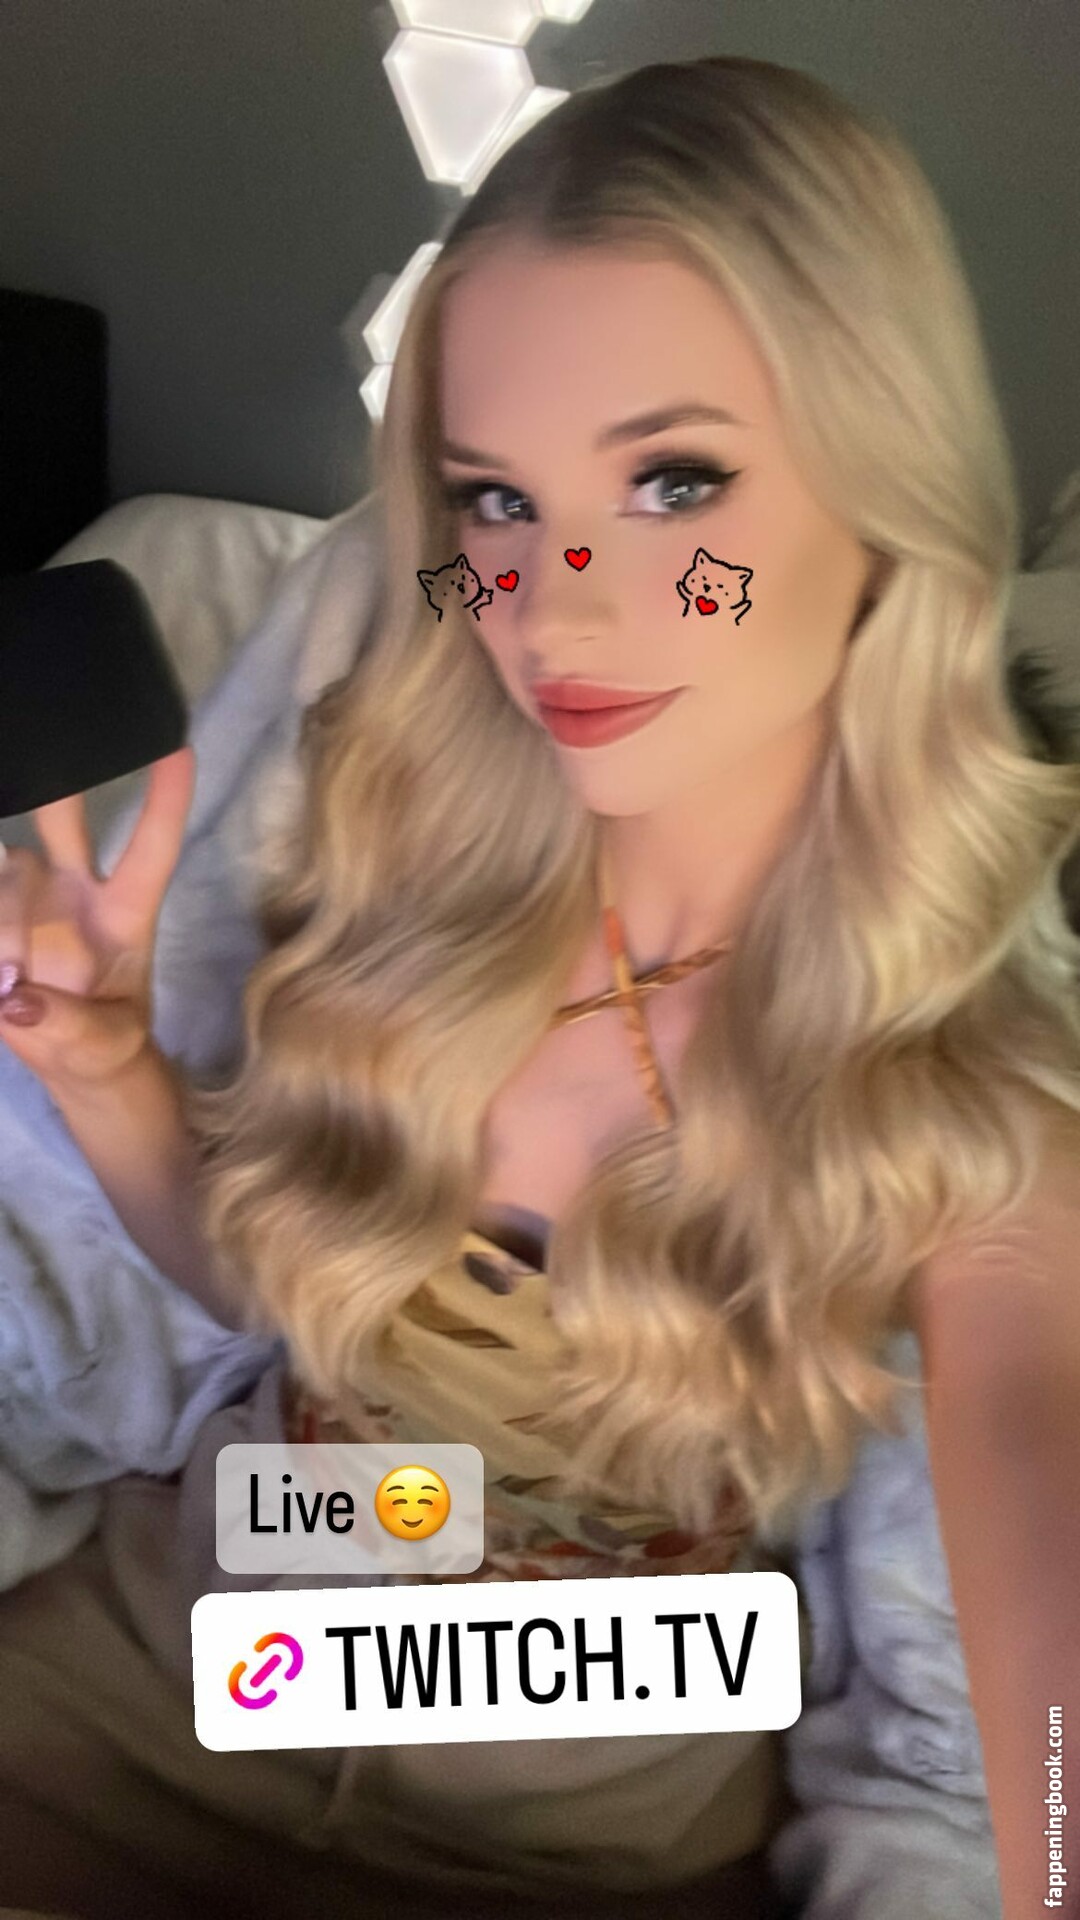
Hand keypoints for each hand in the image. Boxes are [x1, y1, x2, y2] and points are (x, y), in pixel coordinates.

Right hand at [0, 746, 195, 1100]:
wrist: (73, 1061)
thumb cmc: (106, 1044)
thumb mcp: (104, 1046)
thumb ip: (70, 1027)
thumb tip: (18, 1003)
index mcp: (125, 910)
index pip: (152, 848)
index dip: (166, 800)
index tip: (179, 746)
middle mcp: (76, 891)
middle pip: (65, 823)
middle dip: (55, 787)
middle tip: (34, 736)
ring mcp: (27, 900)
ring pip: (7, 866)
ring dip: (3, 890)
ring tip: (10, 930)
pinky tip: (3, 960)